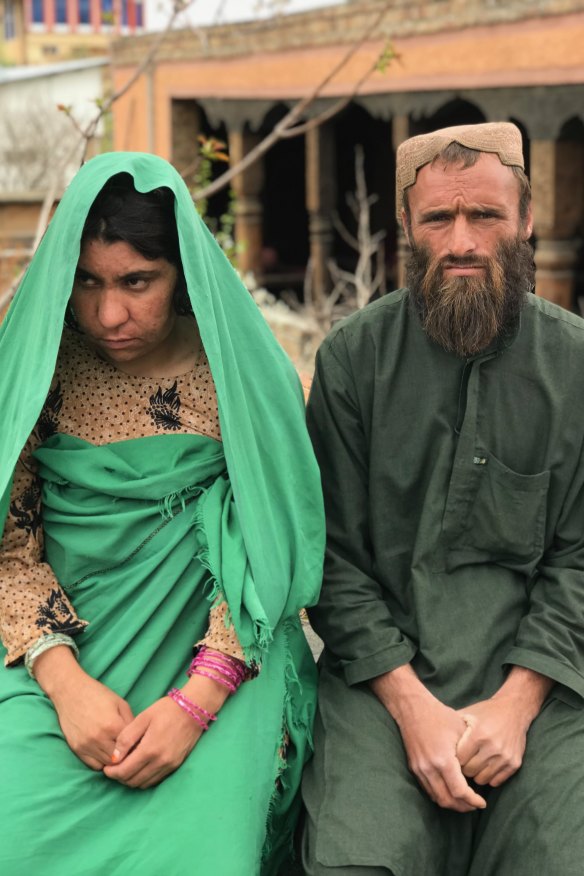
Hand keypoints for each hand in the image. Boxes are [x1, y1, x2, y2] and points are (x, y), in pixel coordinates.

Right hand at [34, 646, 133, 770]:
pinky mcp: (76, 749)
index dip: (138, 745)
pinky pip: (94, 765)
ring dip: (114, 760)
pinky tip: (105, 752)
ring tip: (118, 751)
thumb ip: (131, 722)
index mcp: (113, 725)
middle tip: (130, 750)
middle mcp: (100, 738)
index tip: (141, 744)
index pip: (132, 745)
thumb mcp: (120, 703)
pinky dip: (101, 762)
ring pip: (107, 765)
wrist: (70, 691)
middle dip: (127, 756)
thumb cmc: (97, 694)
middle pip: (120, 759)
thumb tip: (138, 739)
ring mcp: (87, 745)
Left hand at [104, 671, 230, 788]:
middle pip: (133, 781)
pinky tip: (140, 767)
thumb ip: (126, 738)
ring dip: (131, 779)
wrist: (195, 709)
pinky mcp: (176, 766)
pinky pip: (155, 780)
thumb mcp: (143, 717)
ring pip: (144, 784)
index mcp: (150, 749)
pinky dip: (144, 778)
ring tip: (125, 768)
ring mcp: (169, 766)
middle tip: (113, 768)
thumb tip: (114, 757)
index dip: (111, 773)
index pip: (125, 772)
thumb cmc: (167, 709)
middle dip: (119, 777)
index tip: (105, 767)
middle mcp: (160, 762)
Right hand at [370, 665, 485, 812]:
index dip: (473, 800)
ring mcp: (419, 769)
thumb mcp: (461, 731)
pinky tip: (450, 791)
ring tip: (464, 801)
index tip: (483, 802)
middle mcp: (429, 768)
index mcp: (443, 760)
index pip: (460, 791)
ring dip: (451, 803)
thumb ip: (470, 755)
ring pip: (436, 797)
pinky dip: (440, 795)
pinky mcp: (413, 767)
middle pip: (447, 800)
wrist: (413, 708)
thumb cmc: (440, 716)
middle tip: (475, 805)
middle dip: (463, 806)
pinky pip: (428, 790)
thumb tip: (479, 773)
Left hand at [456, 667, 552, 787]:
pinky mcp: (514, 764)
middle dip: (463, 768)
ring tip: (474, 763)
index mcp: (478, 734)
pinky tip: (486, 766)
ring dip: (476, 774)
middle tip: (462, 762)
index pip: (458, 759)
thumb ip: (452, 729)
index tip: (451, 756)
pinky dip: (489, 777)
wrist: (514, 709)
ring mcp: (505, 757)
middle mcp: (492, 747)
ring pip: (482, 780)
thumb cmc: (486, 712)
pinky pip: (496, 782)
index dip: (453, 759)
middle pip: (469, 772)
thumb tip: (430, 742)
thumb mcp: (467, 714)